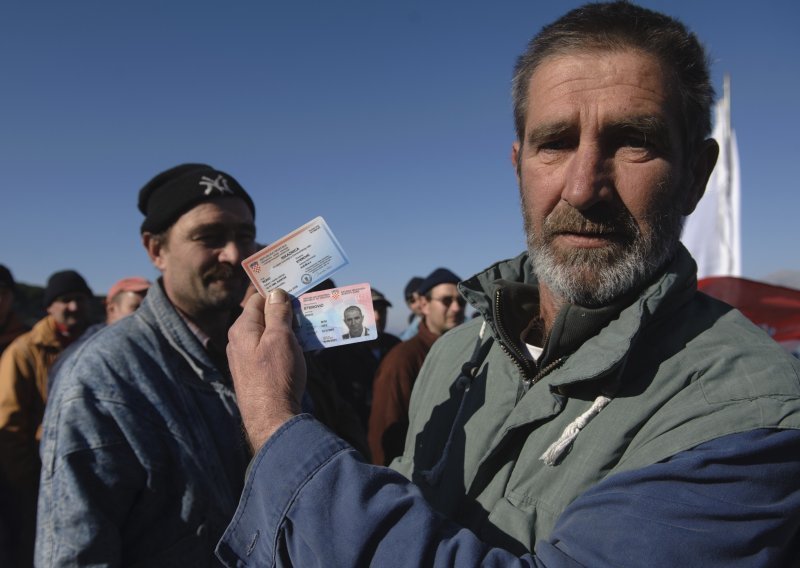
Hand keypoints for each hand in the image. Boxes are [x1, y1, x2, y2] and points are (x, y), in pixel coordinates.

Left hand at [227, 289, 306, 451]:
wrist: (272, 419)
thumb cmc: (276, 375)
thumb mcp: (280, 338)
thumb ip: (277, 313)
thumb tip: (275, 292)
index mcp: (242, 328)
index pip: (258, 299)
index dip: (277, 292)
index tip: (297, 289)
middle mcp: (240, 342)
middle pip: (265, 317)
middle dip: (286, 312)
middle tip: (309, 309)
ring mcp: (247, 359)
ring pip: (270, 335)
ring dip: (290, 330)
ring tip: (311, 329)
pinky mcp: (256, 373)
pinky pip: (271, 351)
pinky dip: (286, 346)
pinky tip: (302, 349)